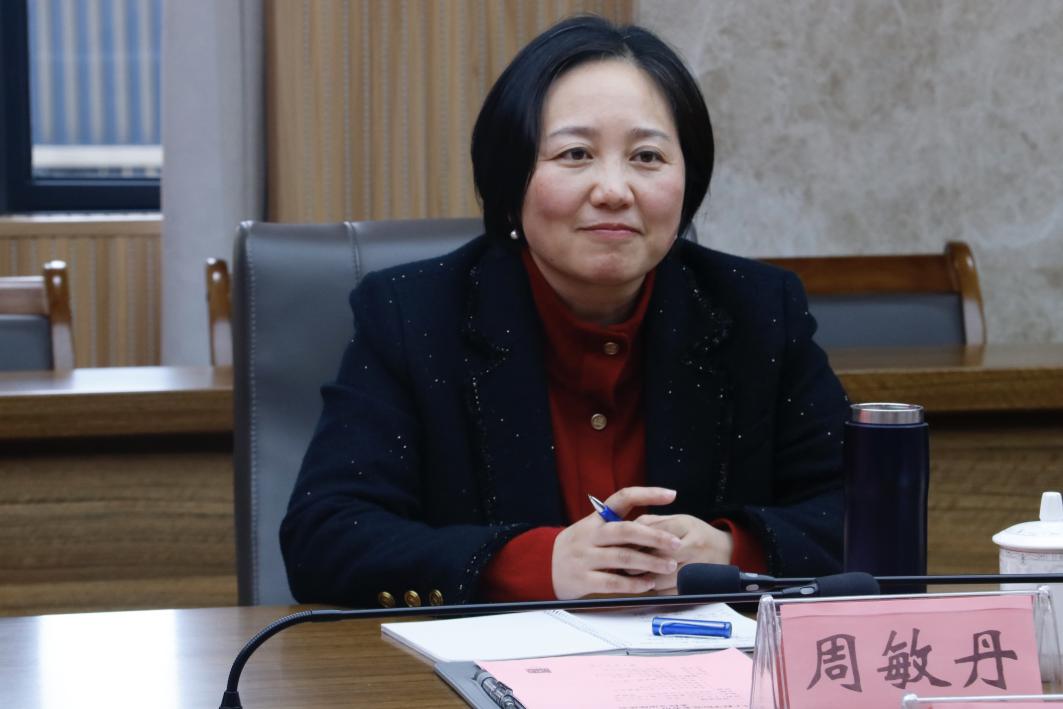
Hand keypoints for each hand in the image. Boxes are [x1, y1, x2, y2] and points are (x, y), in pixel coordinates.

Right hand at [551, 487, 683, 599]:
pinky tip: (648, 584)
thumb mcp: (592, 529)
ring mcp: (585, 556)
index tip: (671, 494)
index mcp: (596, 519)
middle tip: (676, 543)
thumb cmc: (577, 547)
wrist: (542, 566)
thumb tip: (657, 526)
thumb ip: (619, 527)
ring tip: (669, 566)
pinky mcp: (582, 578)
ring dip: (650, 562)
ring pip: (623, 557)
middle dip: (655, 536)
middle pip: (626, 530)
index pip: (623, 498)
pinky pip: (613, 581)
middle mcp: (590, 535)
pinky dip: (633, 583)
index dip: (647, 493)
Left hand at [632, 514, 732, 592]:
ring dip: (644, 578)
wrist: (726, 550)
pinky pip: (669, 592)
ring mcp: (697, 567)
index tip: (622, 547)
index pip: (655, 533)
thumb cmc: (695, 534)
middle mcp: (693, 546)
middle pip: (657, 557)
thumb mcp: (677, 520)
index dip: (636, 542)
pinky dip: (657, 589)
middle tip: (623, 565)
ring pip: (661, 578)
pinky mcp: (696, 586)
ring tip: (636, 575)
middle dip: (637, 563)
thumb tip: (626, 531)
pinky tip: (651, 583)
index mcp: (686, 525)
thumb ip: (652, 522)